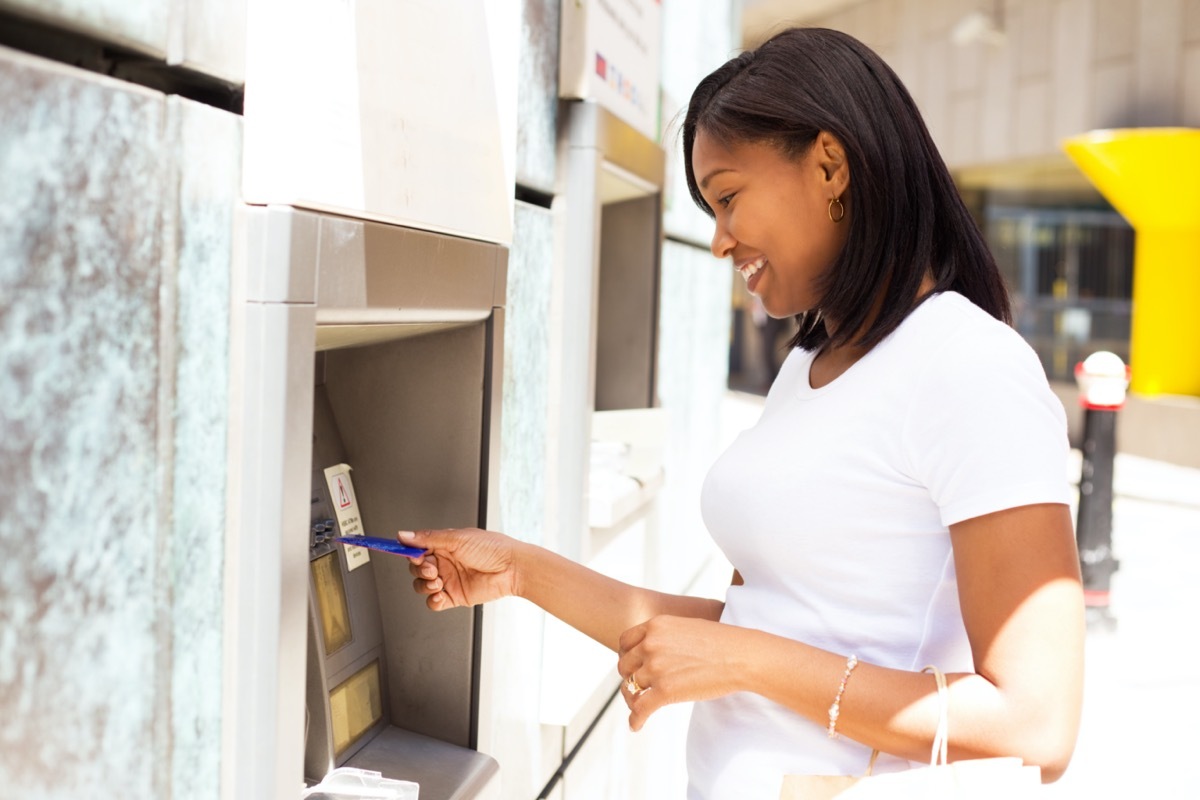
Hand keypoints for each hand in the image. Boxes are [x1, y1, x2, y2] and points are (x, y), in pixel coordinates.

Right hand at [402, 528, 517, 610]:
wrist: (512, 568)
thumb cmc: (492, 548)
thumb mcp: (457, 538)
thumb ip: (428, 539)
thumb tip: (404, 535)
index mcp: (443, 545)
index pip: (417, 548)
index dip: (407, 551)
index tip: (398, 550)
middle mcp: (444, 562)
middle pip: (417, 569)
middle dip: (419, 569)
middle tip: (432, 568)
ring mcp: (449, 580)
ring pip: (422, 586)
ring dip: (424, 585)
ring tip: (437, 581)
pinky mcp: (455, 596)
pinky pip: (434, 602)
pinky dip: (433, 601)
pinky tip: (440, 594)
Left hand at [617, 615, 750, 731]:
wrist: (741, 656)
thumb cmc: (721, 643)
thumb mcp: (686, 627)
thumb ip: (665, 636)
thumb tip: (653, 651)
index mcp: (656, 626)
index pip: (624, 642)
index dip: (626, 655)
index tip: (633, 666)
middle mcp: (651, 644)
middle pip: (625, 666)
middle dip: (630, 677)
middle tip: (638, 687)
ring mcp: (656, 668)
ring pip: (631, 687)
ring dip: (633, 699)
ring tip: (638, 708)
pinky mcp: (665, 691)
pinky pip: (640, 708)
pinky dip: (635, 719)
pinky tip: (636, 726)